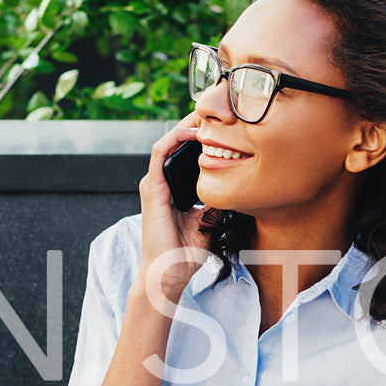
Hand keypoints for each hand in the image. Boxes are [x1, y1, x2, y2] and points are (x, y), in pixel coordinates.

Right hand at [136, 114, 212, 304]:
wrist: (167, 276)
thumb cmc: (185, 256)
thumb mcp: (209, 223)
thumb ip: (216, 205)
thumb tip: (235, 190)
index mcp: (172, 190)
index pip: (186, 154)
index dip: (203, 137)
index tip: (224, 125)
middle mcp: (160, 184)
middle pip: (176, 143)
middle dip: (196, 124)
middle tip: (218, 109)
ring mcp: (153, 185)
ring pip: (168, 141)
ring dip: (186, 125)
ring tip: (207, 112)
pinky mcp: (151, 189)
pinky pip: (160, 153)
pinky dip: (175, 138)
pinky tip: (194, 131)